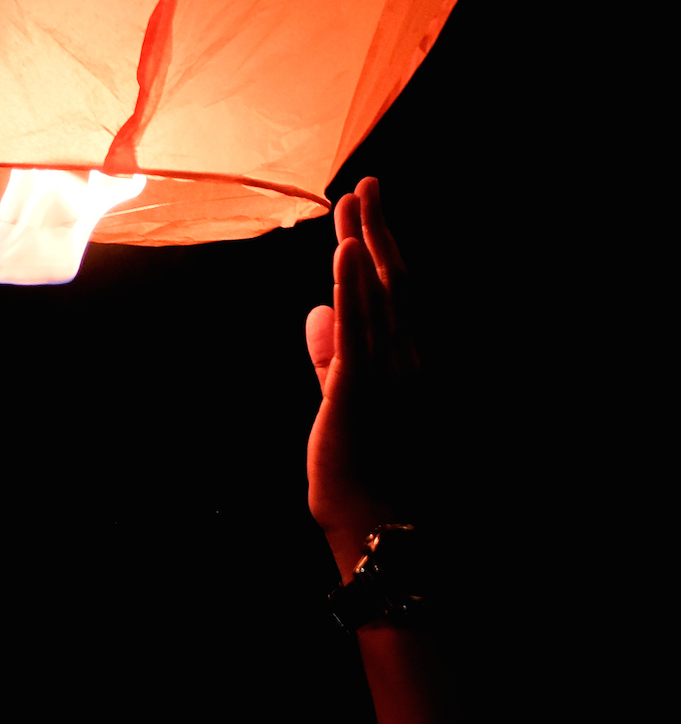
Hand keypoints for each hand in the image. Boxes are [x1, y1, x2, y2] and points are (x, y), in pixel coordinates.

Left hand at [305, 179, 420, 581]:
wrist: (384, 537)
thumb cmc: (368, 481)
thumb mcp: (345, 408)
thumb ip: (332, 361)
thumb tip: (315, 313)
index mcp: (407, 368)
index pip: (394, 297)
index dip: (380, 251)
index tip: (365, 216)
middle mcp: (408, 363)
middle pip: (395, 282)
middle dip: (380, 231)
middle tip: (367, 186)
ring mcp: (389, 375)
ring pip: (379, 294)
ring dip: (365, 243)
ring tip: (356, 200)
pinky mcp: (361, 390)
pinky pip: (358, 327)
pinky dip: (352, 284)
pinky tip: (345, 249)